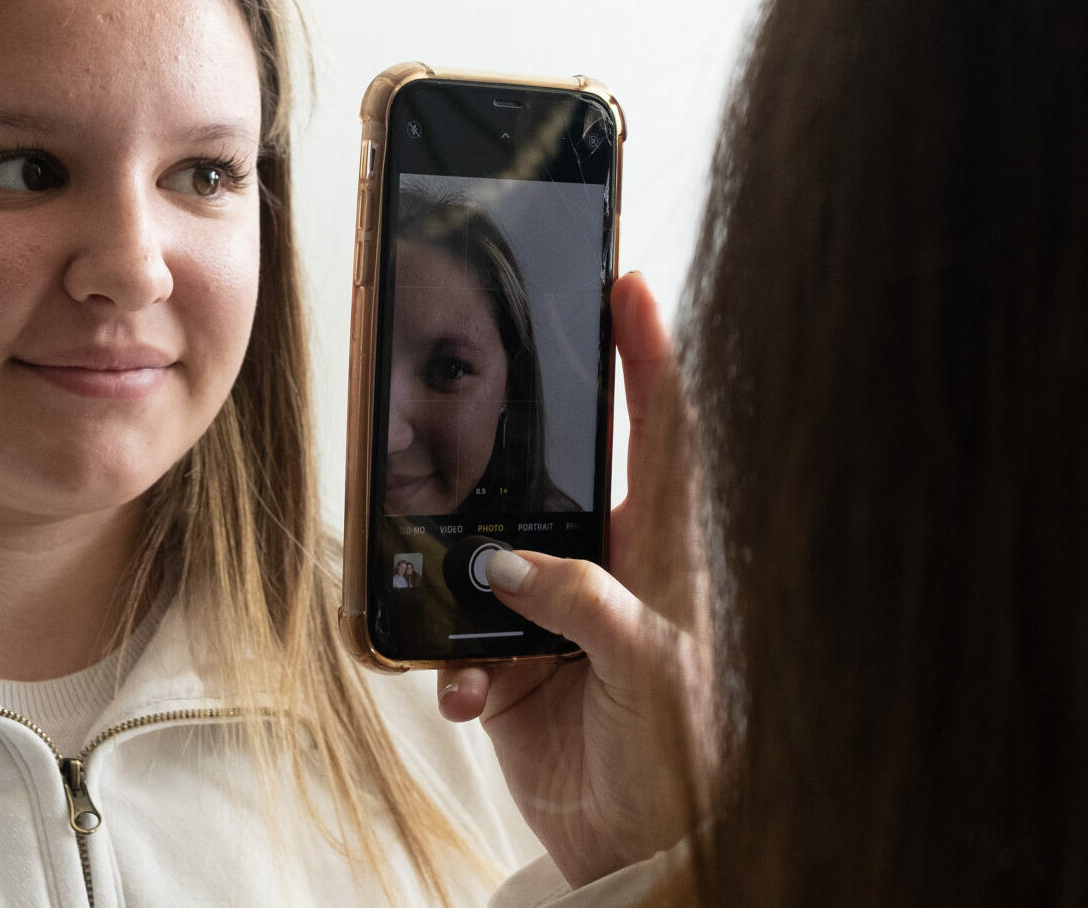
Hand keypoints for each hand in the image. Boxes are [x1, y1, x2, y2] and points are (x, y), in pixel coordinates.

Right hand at [436, 273, 707, 886]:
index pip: (659, 435)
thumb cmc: (684, 759)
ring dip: (458, 573)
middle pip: (552, 476)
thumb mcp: (652, 670)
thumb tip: (508, 565)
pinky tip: (464, 690)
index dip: (647, 357)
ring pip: (485, 552)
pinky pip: (455, 637)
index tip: (630, 283)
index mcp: (662, 554)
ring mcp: (550, 610)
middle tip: (474, 392)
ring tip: (454, 590)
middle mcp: (603, 566)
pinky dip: (449, 663)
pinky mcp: (508, 661)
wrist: (641, 854)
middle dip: (510, 443)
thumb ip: (585, 603)